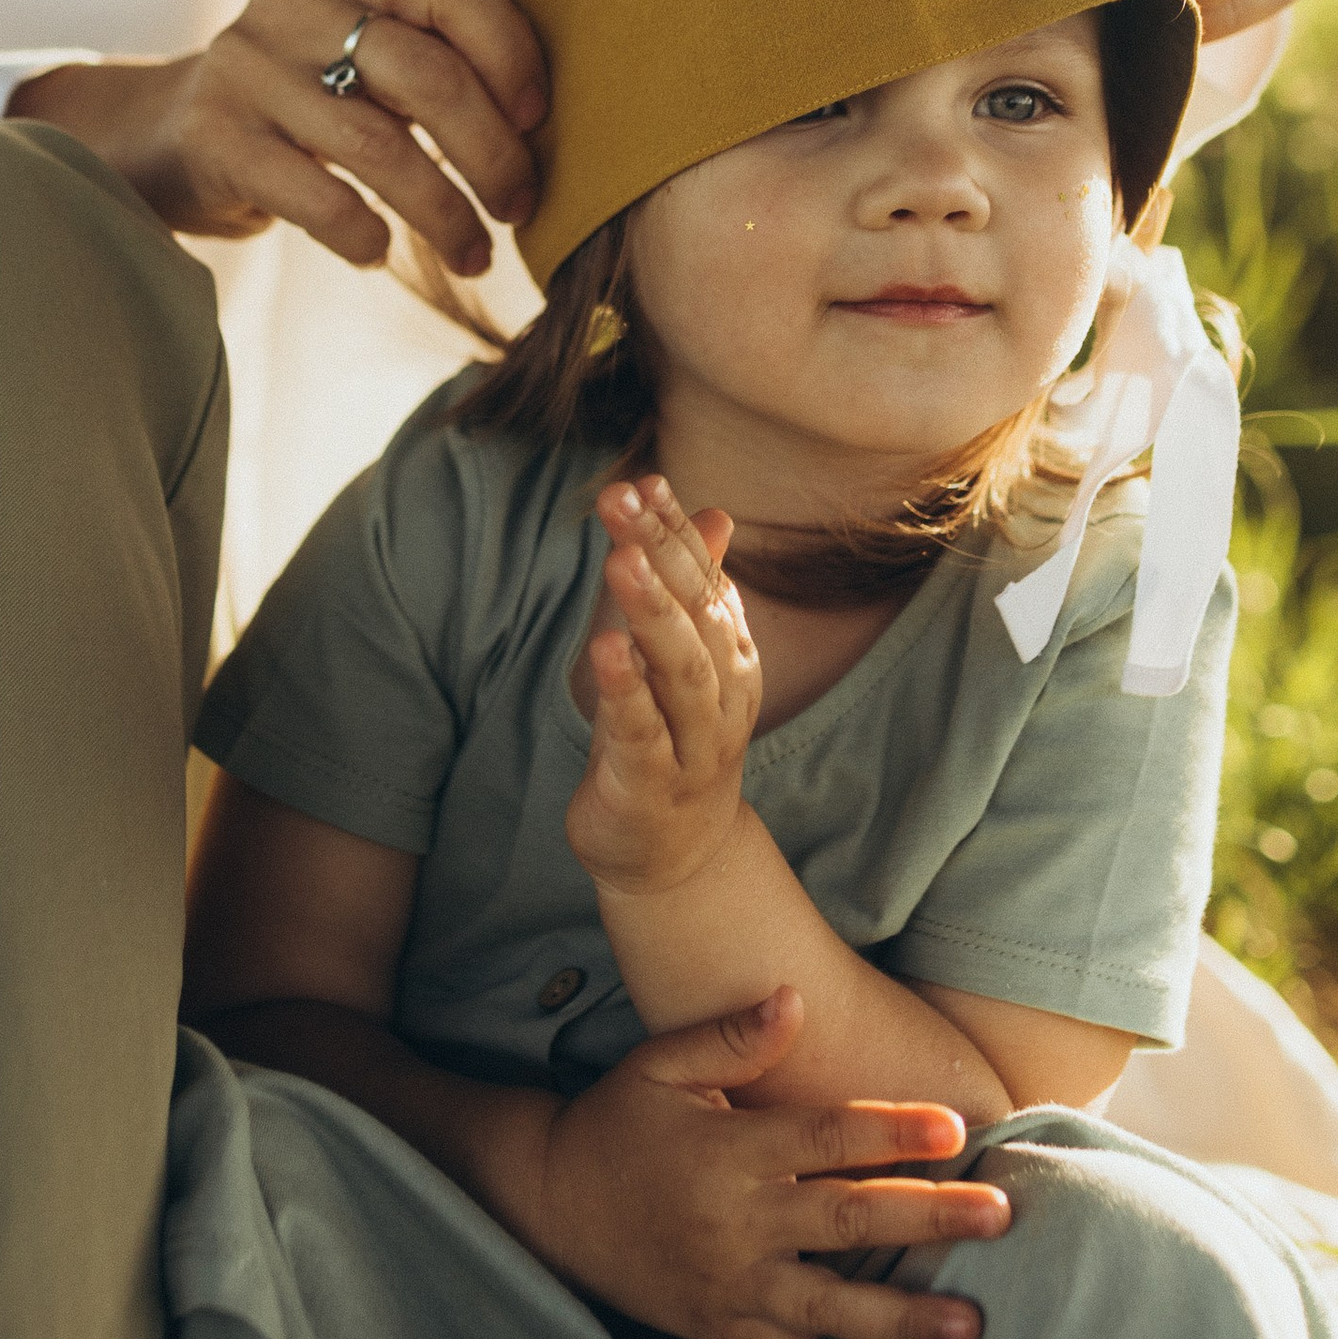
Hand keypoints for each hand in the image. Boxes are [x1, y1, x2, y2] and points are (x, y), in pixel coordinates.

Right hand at [6, 0, 546, 270]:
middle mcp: (289, 0)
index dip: (511, 49)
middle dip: (492, 152)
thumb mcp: (362, 43)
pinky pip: (316, 196)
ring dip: (444, 213)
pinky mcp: (215, 138)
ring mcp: (245, 67)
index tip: (540, 119)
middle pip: (424, 72)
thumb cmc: (309, 95)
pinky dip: (364, 234)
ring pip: (377, 145)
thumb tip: (560, 111)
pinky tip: (380, 252)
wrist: (167, 134)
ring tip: (476, 255)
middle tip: (522, 206)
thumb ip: (440, 45)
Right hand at [526, 991, 1010, 1338]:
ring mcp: (730, 1285)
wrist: (548, 1205)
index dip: (890, 1132)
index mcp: (726, 1150)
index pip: (822, 1138)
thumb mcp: (656, 1064)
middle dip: (928, 1219)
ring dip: (904, 1317)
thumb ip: (728, 1035)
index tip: (955, 1129)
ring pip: (830, 1307)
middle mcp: (734, 1222)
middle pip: (845, 1220)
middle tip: (1001, 1218)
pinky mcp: (722, 1328)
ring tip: (973, 1326)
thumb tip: (794, 997)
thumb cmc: (615, 1122)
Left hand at [565, 476, 760, 895]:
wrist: (674, 856)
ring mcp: (693, 745)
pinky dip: (627, 693)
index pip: (705, 581)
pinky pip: (645, 736)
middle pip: (696, 617)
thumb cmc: (670, 741)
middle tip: (622, 500)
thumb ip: (692, 589)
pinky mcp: (652, 786)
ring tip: (623, 561)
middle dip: (661, 555)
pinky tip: (606, 650)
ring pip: (681, 673)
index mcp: (731, 657)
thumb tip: (713, 511)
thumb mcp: (679, 659)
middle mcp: (723, 697)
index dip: (673, 531)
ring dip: (653, 614)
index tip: (642, 481)